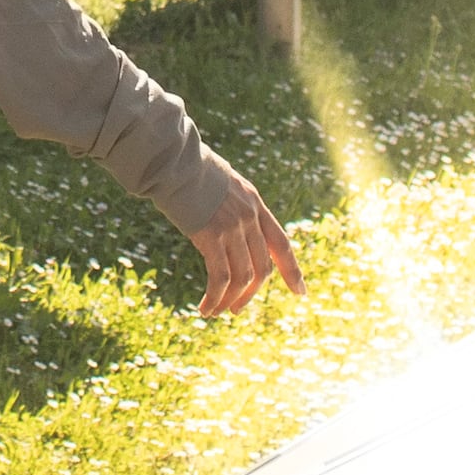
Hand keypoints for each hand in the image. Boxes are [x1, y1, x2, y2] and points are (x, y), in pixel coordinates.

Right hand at [181, 160, 299, 318]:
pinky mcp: (212, 236)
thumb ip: (234, 207)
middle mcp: (250, 217)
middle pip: (262, 268)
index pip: (281, 244)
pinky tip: (205, 308)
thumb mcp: (224, 185)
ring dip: (231, 300)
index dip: (292, 270)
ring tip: (216, 312)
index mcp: (255, 204)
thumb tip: (230, 228)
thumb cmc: (189, 172)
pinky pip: (220, 278)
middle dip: (251, 294)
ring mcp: (233, 227)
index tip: (300, 292)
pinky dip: (215, 298)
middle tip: (237, 310)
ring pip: (243, 277)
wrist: (173, 162)